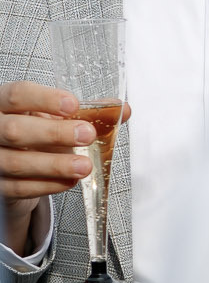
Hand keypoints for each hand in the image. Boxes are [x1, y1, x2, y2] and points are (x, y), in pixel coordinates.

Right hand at [0, 81, 92, 252]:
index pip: (17, 95)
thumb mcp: (53, 116)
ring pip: (17, 162)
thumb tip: (122, 110)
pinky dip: (48, 185)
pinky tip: (69, 180)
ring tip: (85, 166)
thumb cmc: (34, 131)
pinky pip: (20, 187)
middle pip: (15, 130)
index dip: (44, 100)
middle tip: (86, 134)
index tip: (73, 105)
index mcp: (3, 104)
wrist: (11, 163)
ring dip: (55, 164)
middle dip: (53, 133)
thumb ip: (86, 111)